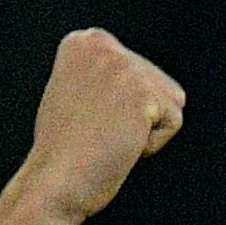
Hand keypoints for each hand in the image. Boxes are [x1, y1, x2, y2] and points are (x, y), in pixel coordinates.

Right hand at [23, 28, 185, 223]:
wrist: (53, 183)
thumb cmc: (62, 152)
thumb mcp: (76, 93)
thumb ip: (104, 76)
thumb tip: (135, 85)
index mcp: (83, 41)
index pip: (139, 71)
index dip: (120, 106)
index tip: (86, 118)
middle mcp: (102, 44)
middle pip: (158, 84)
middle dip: (135, 117)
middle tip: (96, 133)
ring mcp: (123, 67)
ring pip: (170, 102)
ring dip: (146, 130)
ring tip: (108, 138)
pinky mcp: (143, 94)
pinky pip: (173, 122)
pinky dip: (151, 145)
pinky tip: (119, 146)